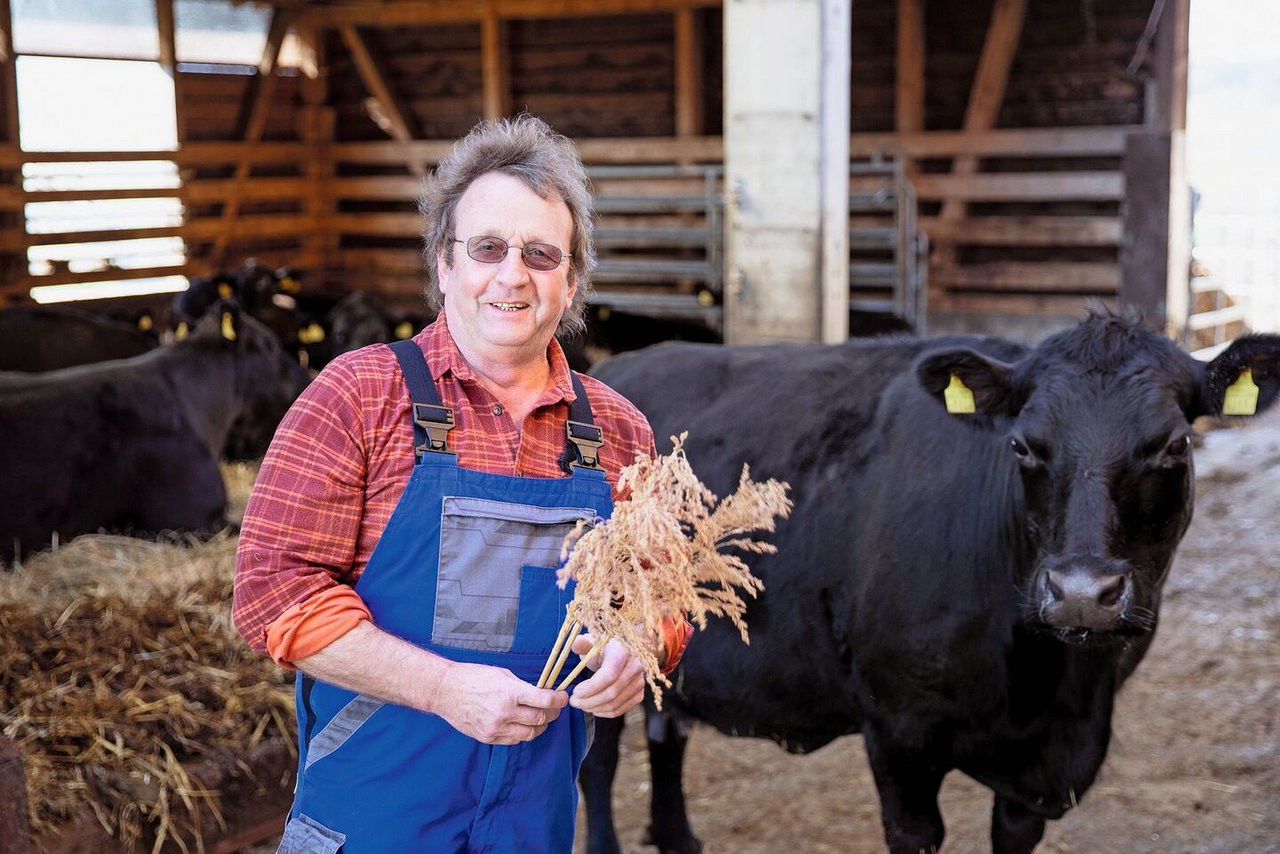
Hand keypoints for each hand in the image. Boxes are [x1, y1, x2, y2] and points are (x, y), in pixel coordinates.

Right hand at [432, 661, 567, 743]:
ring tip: (541, 717)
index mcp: (510, 692)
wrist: (445, 691)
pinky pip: (514, 740)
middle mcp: (504, 712)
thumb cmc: (473, 677)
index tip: (564, 697)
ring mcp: (496, 728)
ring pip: (530, 733)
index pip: (544, 701)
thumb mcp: (502, 674)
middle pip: (540, 719)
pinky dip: (523, 733)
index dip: (559, 700)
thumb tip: (540, 693)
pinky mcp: (488, 737)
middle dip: (553, 713)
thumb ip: (522, 686)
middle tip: (555, 708)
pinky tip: (523, 724)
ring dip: (540, 726)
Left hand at [565, 634, 644, 716]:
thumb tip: (575, 644)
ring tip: (580, 704)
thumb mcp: (593, 641)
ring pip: (615, 704)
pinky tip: (593, 708)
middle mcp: (635, 667)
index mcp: (623, 652)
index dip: (591, 687)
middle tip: (573, 701)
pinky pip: (620, 709)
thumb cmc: (605, 646)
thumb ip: (583, 643)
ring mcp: (639, 682)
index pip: (609, 675)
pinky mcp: (639, 694)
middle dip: (588, 701)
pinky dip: (604, 712)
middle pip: (611, 693)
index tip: (575, 692)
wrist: (625, 650)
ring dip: (594, 708)